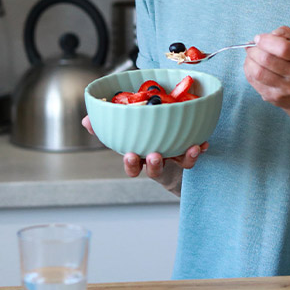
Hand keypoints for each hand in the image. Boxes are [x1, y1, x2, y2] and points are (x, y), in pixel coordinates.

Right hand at [81, 116, 206, 180]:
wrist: (167, 151)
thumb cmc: (143, 137)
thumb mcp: (124, 131)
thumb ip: (105, 125)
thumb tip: (86, 120)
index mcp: (140, 155)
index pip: (132, 164)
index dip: (130, 164)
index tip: (129, 155)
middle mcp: (156, 160)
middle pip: (153, 168)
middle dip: (153, 164)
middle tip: (154, 155)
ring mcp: (174, 159)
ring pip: (179, 163)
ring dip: (186, 157)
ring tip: (190, 148)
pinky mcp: (188, 156)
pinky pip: (195, 155)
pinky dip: (200, 149)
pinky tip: (203, 142)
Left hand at [244, 26, 289, 109]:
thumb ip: (284, 33)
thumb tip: (265, 36)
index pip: (283, 48)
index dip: (266, 40)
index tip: (258, 38)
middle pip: (266, 59)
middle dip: (254, 50)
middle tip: (251, 47)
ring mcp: (285, 88)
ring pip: (258, 72)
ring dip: (249, 60)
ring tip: (250, 56)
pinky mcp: (273, 97)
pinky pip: (254, 81)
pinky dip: (248, 70)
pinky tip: (252, 66)